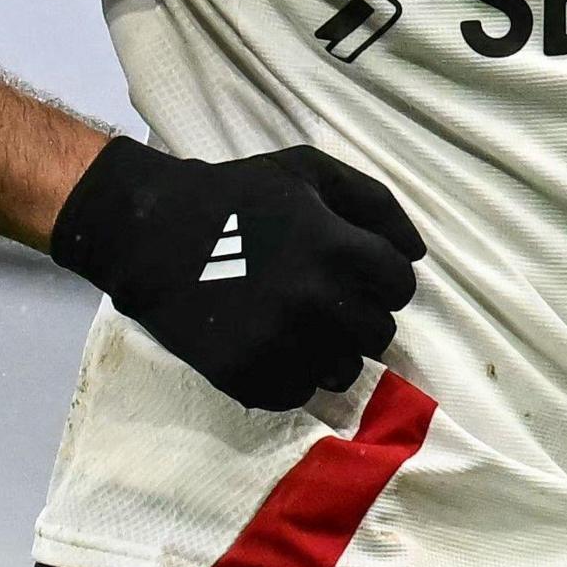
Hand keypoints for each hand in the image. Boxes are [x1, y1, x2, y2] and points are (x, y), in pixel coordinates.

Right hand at [47, 138, 424, 409]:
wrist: (150, 232)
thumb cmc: (237, 195)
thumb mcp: (309, 172)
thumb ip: (374, 203)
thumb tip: (416, 253)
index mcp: (338, 249)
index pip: (400, 286)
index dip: (382, 279)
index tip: (355, 273)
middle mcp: (317, 301)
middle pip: (378, 333)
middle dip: (359, 316)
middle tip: (324, 300)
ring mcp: (281, 344)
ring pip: (344, 371)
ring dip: (330, 351)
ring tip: (297, 324)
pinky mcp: (247, 377)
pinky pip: (299, 393)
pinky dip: (291, 375)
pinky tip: (268, 342)